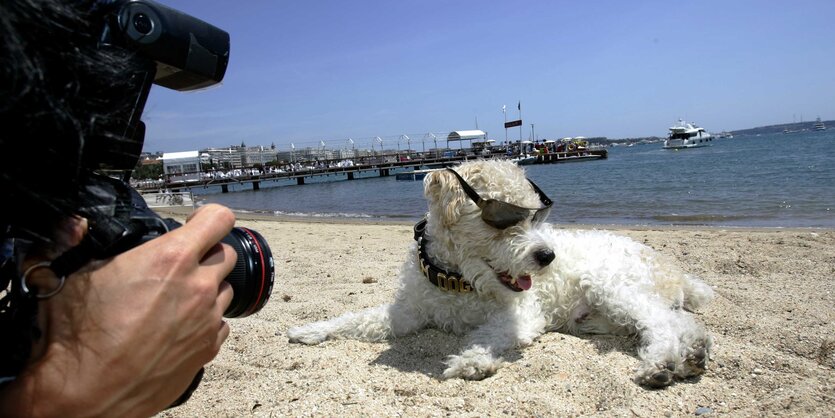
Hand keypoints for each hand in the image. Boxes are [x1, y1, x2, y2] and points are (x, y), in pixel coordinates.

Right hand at [1, 204, 236, 416]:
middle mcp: (198, 287)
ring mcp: (207, 319)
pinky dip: (204, 322)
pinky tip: (176, 327)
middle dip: (208, 254)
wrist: (85, 394)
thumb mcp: (66, 276)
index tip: (197, 223)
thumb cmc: (77, 339)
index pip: (218, 219)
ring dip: (206, 289)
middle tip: (181, 264)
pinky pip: (219, 325)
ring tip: (173, 300)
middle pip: (226, 254)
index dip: (208, 217)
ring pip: (225, 290)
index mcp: (171, 259)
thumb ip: (73, 241)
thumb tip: (74, 224)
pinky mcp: (207, 349)